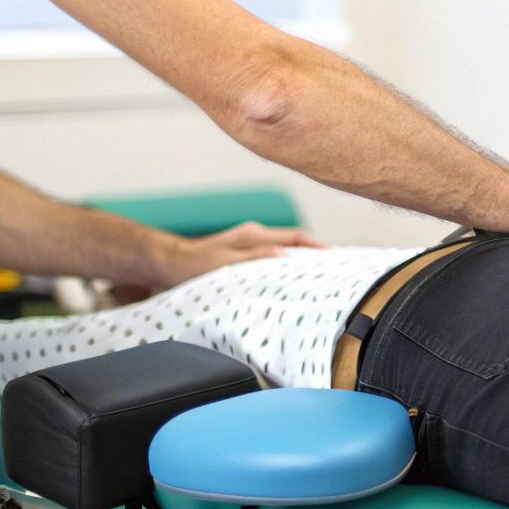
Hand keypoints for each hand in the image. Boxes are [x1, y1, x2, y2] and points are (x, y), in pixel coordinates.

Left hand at [155, 221, 323, 287]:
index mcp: (254, 234)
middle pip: (295, 240)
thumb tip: (284, 255)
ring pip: (286, 246)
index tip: (336, 255)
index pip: (295, 237)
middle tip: (337, 265)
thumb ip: (254, 257)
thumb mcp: (224, 263)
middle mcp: (255, 234)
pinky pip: (276, 253)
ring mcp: (251, 241)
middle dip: (316, 250)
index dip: (317, 245)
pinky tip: (294, 274)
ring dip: (303, 257)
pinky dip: (289, 261)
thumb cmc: (194, 265)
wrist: (171, 263)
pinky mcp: (247, 250)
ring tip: (321, 271)